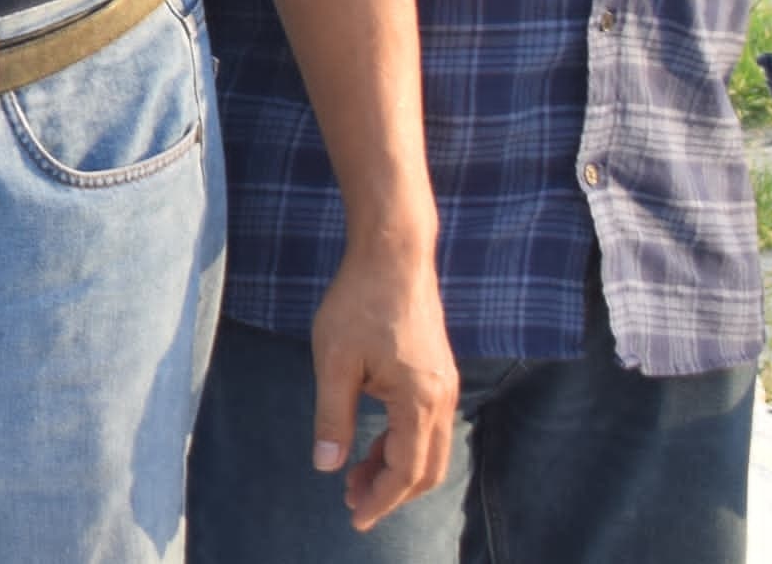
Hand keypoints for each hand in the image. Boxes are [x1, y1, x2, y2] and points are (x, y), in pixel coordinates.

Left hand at [309, 230, 457, 530]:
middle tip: (351, 502)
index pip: (406, 471)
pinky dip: (401, 443)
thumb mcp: (334, 361)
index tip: (355, 519)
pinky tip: (370, 443)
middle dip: (390, 492)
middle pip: (426, 469)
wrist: (393, 253)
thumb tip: (327, 466)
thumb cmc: (359, 301)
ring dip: (395, 469)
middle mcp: (442, 398)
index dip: (380, 501)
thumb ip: (332, 417)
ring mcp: (444, 385)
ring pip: (428, 448)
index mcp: (419, 401)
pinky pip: (426, 425)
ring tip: (354, 478)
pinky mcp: (437, 372)